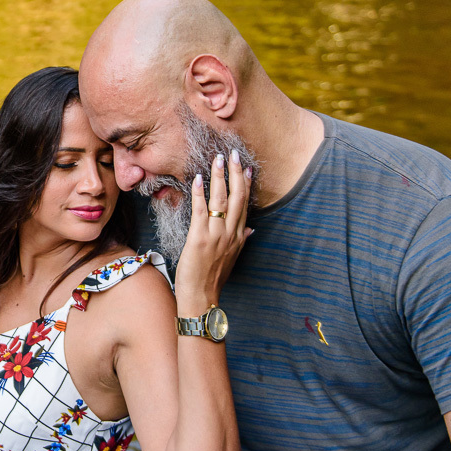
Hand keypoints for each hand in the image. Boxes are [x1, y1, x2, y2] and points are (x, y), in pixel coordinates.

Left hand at [173, 149, 252, 312]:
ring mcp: (216, 235)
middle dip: (235, 174)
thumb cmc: (213, 278)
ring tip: (218, 159)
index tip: (247, 167)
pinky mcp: (199, 238)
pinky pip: (201, 210)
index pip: (245, 204)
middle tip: (233, 154)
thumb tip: (250, 229)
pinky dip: (201, 193)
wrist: (201, 296)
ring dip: (219, 177)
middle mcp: (230, 233)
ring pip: (220, 200)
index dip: (246, 184)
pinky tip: (200, 179)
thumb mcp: (232, 258)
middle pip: (237, 197)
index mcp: (238, 236)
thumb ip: (241, 240)